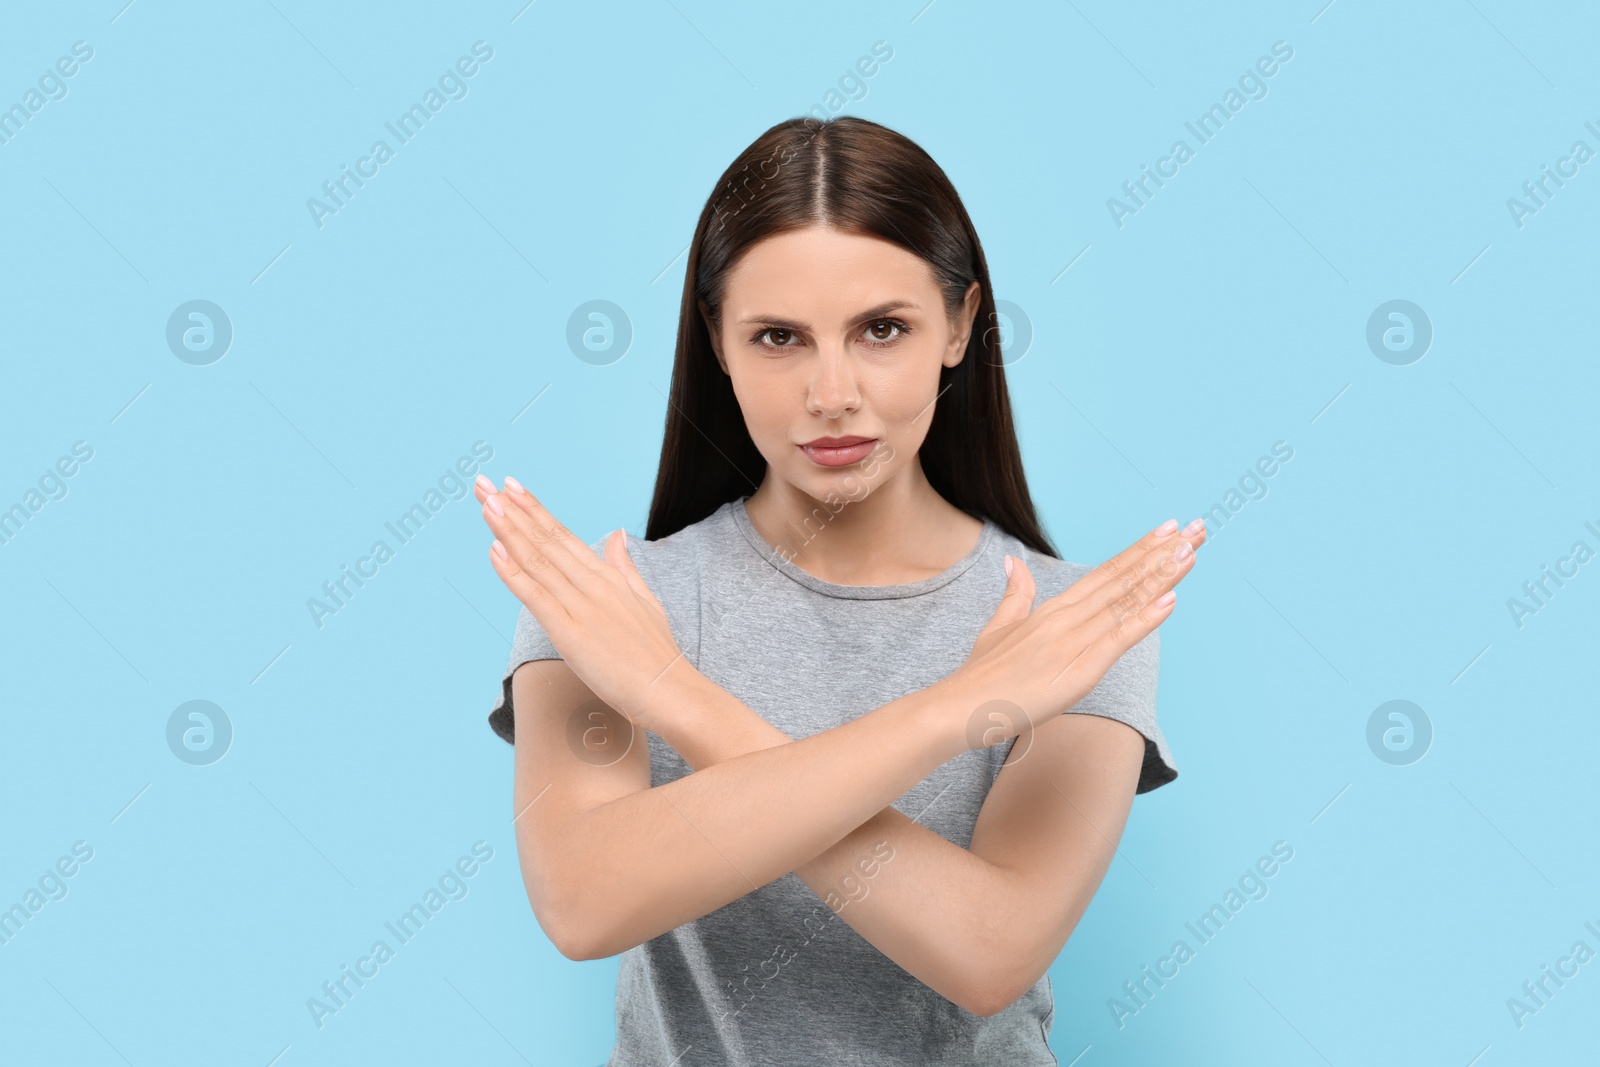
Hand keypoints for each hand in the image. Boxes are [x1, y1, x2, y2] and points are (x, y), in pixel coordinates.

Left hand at [475, 474, 687, 725]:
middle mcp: (593, 585)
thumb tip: (616, 534)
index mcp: (608, 577)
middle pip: (546, 540)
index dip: (535, 510)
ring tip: (485, 505)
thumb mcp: (645, 600)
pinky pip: (536, 597)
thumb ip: (624, 566)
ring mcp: (582, 607)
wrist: (669, 690)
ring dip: (508, 531)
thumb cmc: (656, 654)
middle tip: (484, 485)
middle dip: (512, 511)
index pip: (564, 536)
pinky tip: (494, 551)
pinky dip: (513, 573)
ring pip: (538, 561)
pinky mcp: (571, 633)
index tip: (512, 488)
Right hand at [947, 518, 1205, 743]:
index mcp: (1052, 608)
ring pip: (1125, 602)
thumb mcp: (998, 626)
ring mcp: (1073, 641)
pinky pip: (1118, 639)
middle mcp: (1066, 617)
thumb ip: (1015, 594)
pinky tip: (1170, 600)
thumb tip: (1014, 562)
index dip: (1138, 551)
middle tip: (1197, 528)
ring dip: (1161, 577)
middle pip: (1122, 579)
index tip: (1168, 530)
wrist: (959, 706)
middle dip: (1161, 554)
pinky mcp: (1078, 669)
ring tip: (1191, 551)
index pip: (1105, 572)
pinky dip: (1145, 619)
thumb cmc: (980, 675)